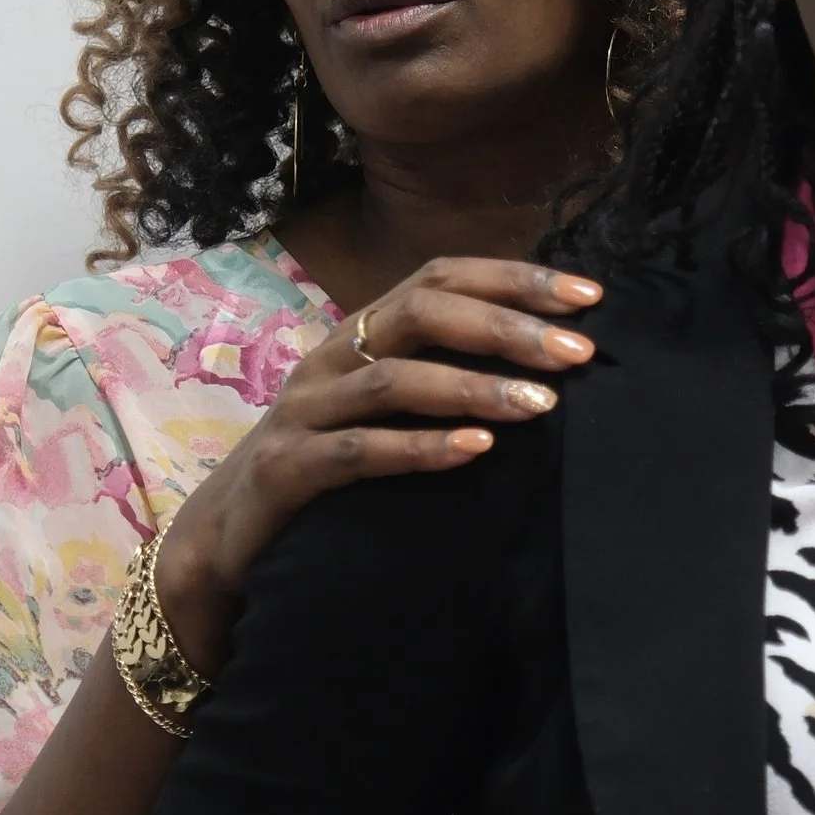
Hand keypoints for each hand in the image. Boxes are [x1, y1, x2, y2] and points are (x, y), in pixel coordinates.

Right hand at [154, 259, 602, 672]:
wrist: (225, 537)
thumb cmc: (326, 466)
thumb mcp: (383, 410)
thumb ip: (443, 377)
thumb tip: (545, 364)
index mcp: (361, 333)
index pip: (441, 278)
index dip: (514, 278)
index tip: (588, 297)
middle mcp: (331, 357)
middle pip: (421, 313)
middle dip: (506, 326)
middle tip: (578, 353)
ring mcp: (304, 411)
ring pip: (394, 379)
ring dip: (473, 386)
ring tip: (541, 403)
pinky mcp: (287, 469)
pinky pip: (360, 451)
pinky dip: (421, 447)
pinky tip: (475, 450)